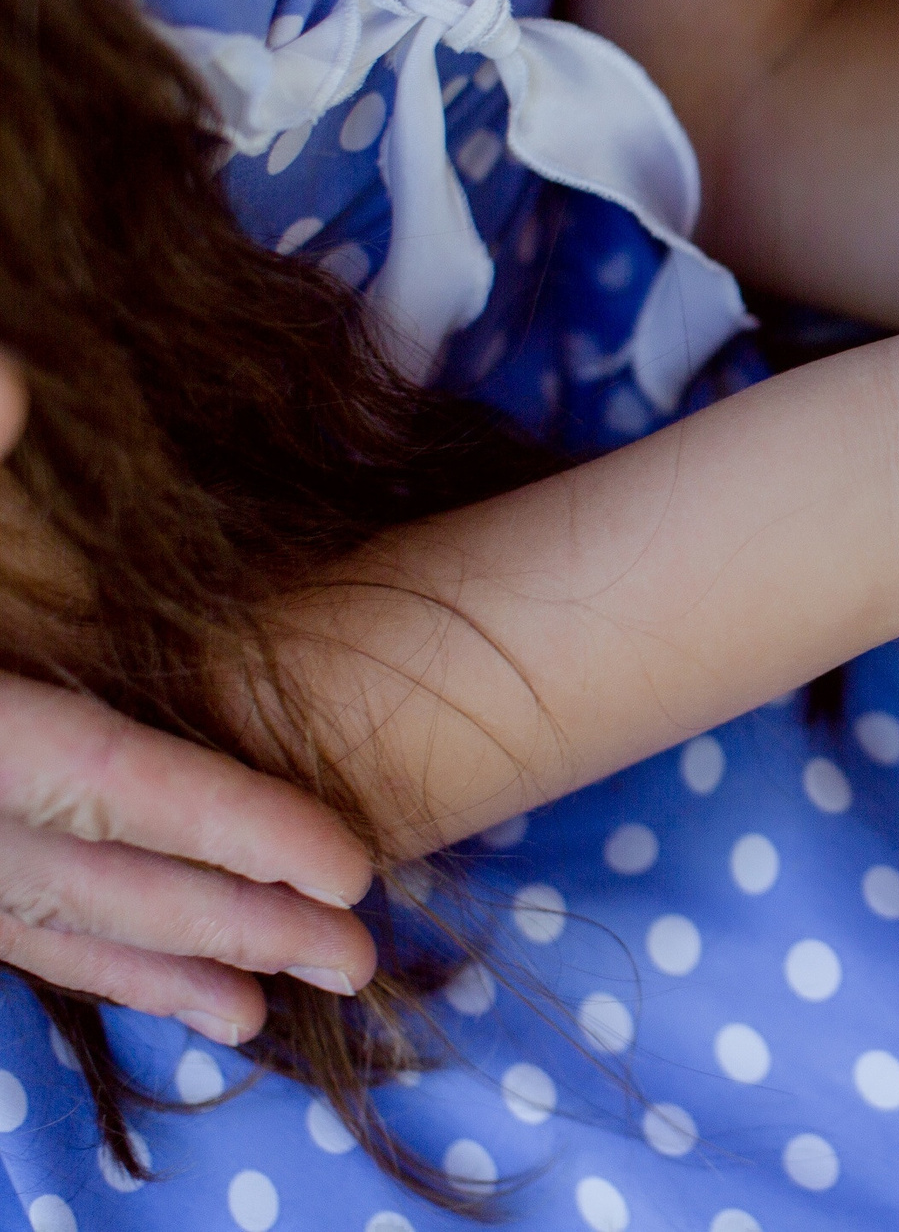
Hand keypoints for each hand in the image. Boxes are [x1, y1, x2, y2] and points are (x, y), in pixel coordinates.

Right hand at [0, 355, 374, 1046]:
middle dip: (236, 922)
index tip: (353, 866)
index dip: (234, 825)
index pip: (110, 777)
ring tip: (271, 1015)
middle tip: (360, 957)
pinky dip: (89, 965)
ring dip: (165, 969)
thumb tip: (17, 385)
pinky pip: (7, 929)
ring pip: (55, 923)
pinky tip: (168, 994)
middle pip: (104, 875)